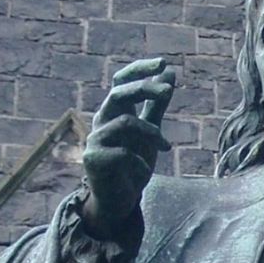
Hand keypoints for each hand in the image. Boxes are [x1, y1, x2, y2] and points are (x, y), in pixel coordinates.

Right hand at [81, 58, 174, 238]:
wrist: (119, 199)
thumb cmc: (133, 163)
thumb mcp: (150, 130)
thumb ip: (157, 104)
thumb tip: (170, 73)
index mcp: (114, 111)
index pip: (121, 81)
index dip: (140, 69)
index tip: (164, 63)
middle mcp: (101, 121)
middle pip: (118, 94)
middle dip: (144, 89)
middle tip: (167, 91)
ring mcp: (95, 139)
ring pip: (125, 123)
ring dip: (150, 133)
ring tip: (165, 147)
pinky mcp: (93, 160)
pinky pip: (123, 153)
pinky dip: (139, 162)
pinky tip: (143, 171)